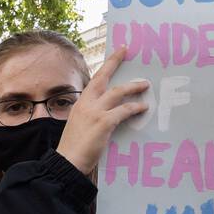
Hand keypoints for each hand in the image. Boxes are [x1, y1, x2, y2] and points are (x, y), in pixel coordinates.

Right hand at [56, 46, 149, 173]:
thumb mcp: (80, 125)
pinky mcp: (104, 122)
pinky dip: (135, 108)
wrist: (67, 162)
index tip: (116, 54)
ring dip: (133, 87)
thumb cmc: (74, 148)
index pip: (94, 80)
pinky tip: (143, 108)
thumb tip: (109, 111)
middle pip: (103, 77)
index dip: (106, 66)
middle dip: (114, 62)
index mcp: (80, 104)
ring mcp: (94, 112)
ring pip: (117, 92)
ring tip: (145, 85)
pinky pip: (124, 110)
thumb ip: (91, 115)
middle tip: (126, 51)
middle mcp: (86, 103)